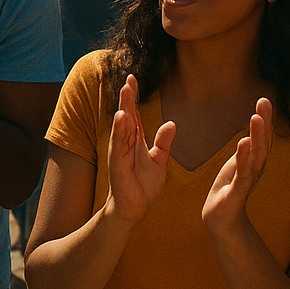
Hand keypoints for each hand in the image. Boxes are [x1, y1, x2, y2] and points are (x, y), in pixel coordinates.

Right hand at [105, 74, 175, 223]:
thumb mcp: (159, 162)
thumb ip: (163, 143)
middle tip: (130, 79)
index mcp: (134, 141)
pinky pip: (119, 145)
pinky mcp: (118, 165)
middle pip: (126, 116)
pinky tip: (121, 117)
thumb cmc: (143, 186)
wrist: (135, 209)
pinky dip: (119, 131)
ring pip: (121, 128)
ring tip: (126, 92)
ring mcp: (120, 154)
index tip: (133, 79)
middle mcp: (125, 144)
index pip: (134, 115)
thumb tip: (171, 124)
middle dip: (127, 98)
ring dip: (123, 109)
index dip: (133, 97)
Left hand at [201, 97, 272, 237]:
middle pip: (262, 144)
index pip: (262, 138)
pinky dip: (244, 159)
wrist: (220, 222)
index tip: (264, 100)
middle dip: (264, 123)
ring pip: (255, 157)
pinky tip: (243, 144)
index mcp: (253, 162)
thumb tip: (251, 132)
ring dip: (256, 137)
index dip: (265, 120)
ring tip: (256, 118)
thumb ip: (245, 151)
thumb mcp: (236, 166)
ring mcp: (247, 182)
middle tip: (265, 102)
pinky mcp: (236, 194)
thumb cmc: (228, 192)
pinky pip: (242, 175)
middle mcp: (254, 170)